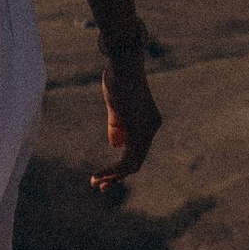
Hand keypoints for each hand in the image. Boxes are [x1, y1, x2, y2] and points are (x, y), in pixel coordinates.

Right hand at [92, 51, 161, 197]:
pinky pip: (128, 159)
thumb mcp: (116, 106)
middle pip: (137, 160)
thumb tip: (116, 146)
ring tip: (96, 182)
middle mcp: (152, 127)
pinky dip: (113, 170)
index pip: (137, 151)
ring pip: (133, 164)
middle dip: (117, 176)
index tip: (103, 174)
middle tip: (100, 186)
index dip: (121, 165)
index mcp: (148, 122)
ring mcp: (147, 129)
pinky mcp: (139, 129)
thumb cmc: (118, 78)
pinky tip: (99, 174)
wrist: (123, 62)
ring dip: (113, 175)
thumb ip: (117, 126)